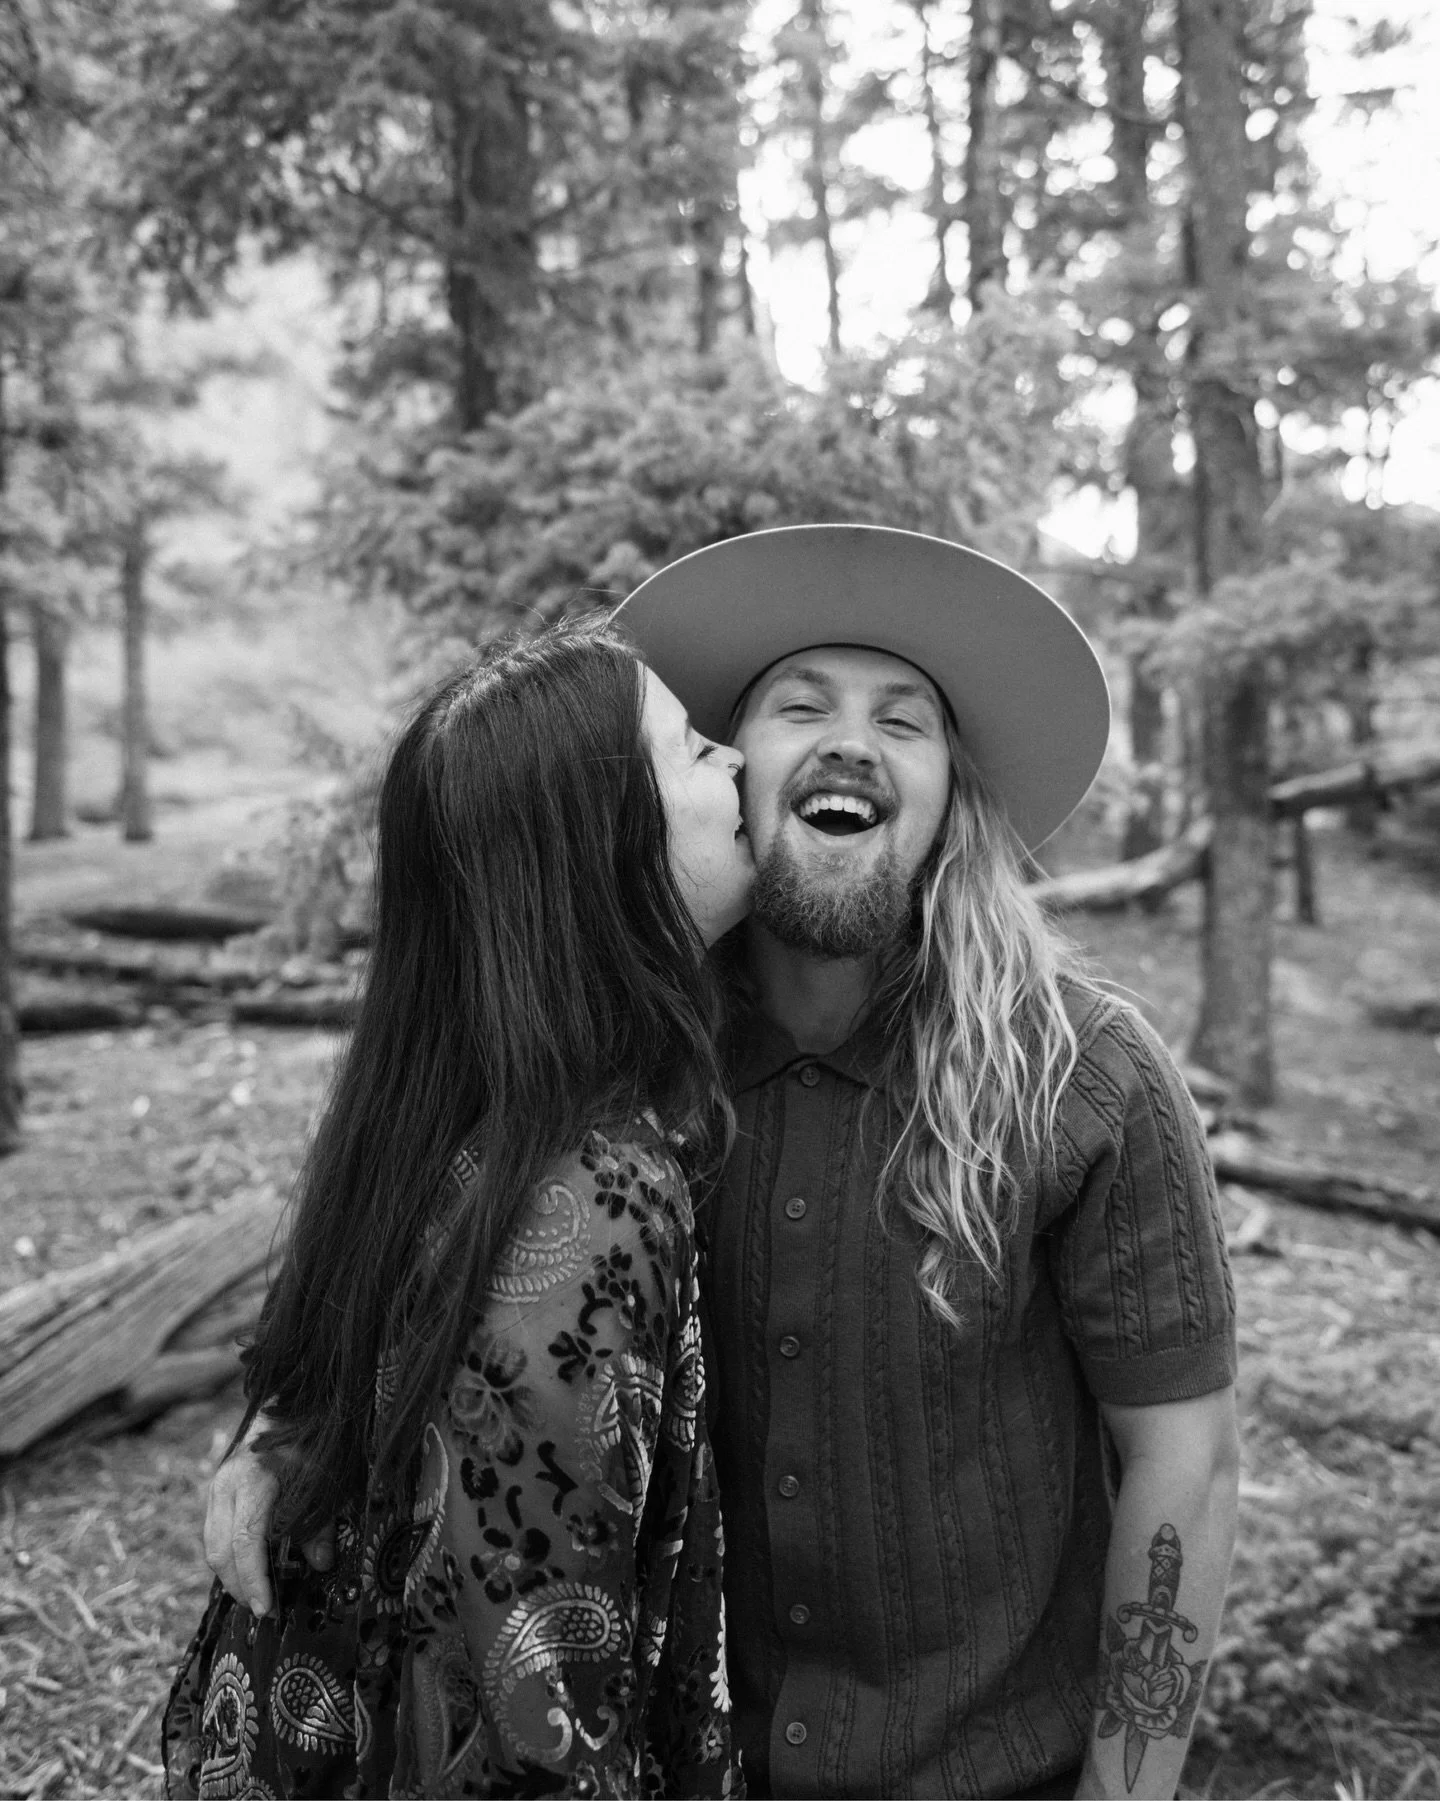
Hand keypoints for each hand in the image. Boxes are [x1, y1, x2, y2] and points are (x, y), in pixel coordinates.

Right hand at [203, 1431, 335, 1615]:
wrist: (288, 1403)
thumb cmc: (311, 1439)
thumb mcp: (325, 1478)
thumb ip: (321, 1523)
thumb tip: (320, 1566)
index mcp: (254, 1479)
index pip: (245, 1542)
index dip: (254, 1579)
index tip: (266, 1608)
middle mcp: (227, 1484)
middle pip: (221, 1551)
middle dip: (240, 1586)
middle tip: (266, 1611)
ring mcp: (216, 1487)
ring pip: (213, 1546)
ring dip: (231, 1576)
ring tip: (258, 1596)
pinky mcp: (215, 1491)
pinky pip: (215, 1535)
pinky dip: (229, 1558)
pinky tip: (249, 1570)